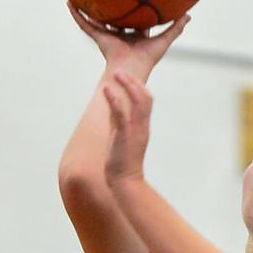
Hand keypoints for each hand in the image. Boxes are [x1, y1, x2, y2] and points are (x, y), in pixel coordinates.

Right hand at [68, 3, 188, 80]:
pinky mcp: (98, 37)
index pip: (133, 18)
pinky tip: (68, 3)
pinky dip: (76, 15)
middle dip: (111, 6)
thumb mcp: (164, 39)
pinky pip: (85, 24)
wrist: (132, 69)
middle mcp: (119, 34)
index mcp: (134, 35)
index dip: (134, 8)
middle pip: (114, 16)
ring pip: (96, 18)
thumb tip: (189, 15)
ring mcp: (107, 35)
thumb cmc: (147, 59)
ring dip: (88, 7)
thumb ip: (175, 27)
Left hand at [103, 70, 151, 186]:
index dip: (138, 87)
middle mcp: (142, 127)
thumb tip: (114, 113)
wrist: (125, 182)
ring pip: (138, 101)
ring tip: (116, 73)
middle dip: (134, 81)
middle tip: (121, 70)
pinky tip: (106, 88)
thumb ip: (121, 126)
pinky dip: (115, 98)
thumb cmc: (122, 164)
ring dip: (128, 84)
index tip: (127, 77)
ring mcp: (135, 130)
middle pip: (146, 97)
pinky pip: (121, 112)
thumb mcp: (124, 140)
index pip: (146, 101)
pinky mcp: (125, 135)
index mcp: (142, 127)